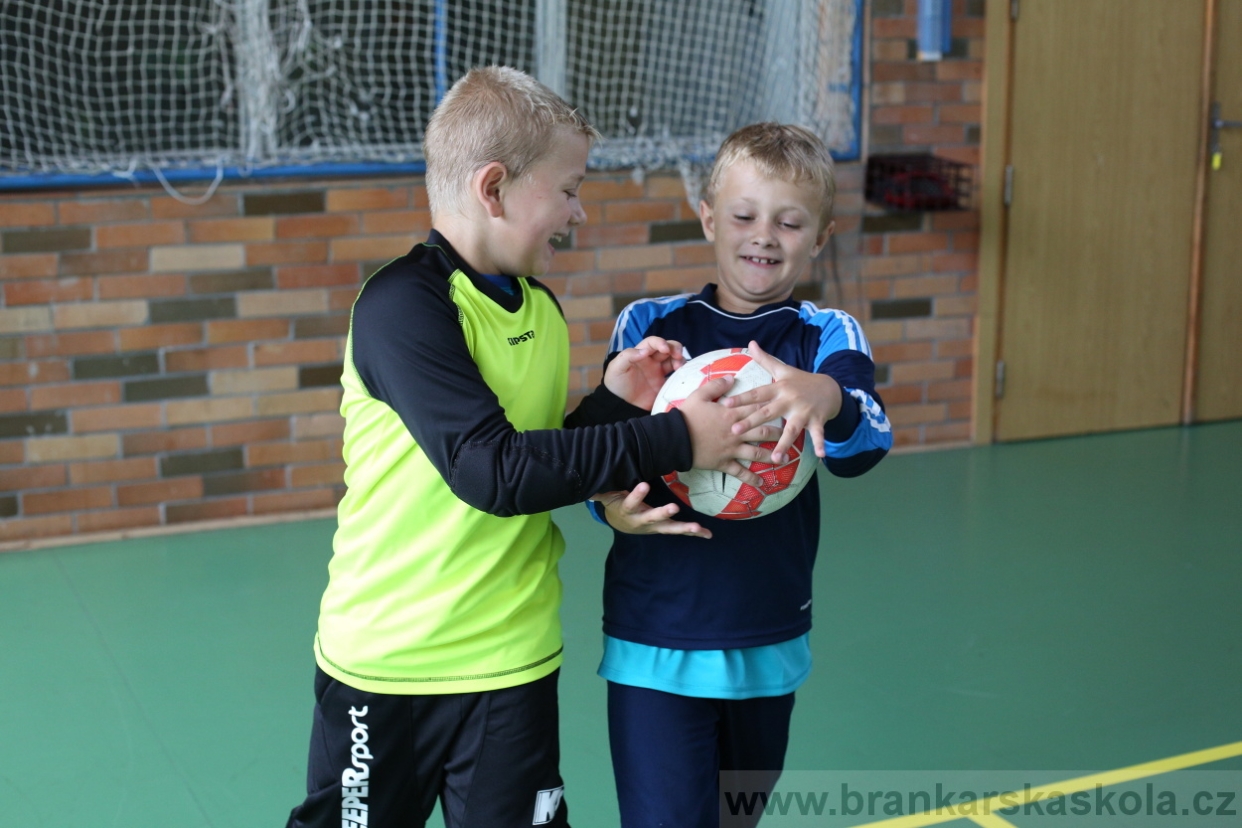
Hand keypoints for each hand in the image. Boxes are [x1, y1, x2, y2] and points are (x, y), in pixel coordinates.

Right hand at [594, 483, 712, 537]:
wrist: (623, 524)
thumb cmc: (616, 505)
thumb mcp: (608, 497)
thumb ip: (601, 492)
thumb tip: (588, 487)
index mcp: (627, 511)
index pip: (630, 503)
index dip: (636, 495)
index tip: (643, 484)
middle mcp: (642, 521)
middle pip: (652, 518)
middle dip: (662, 513)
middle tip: (673, 507)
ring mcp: (655, 527)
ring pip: (669, 528)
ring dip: (684, 528)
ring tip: (698, 528)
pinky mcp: (664, 528)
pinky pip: (680, 531)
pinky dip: (695, 532)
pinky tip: (708, 534)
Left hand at [603, 336, 685, 410]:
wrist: (620, 405)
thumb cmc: (616, 383)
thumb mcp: (617, 367)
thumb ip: (628, 356)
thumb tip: (646, 351)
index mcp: (641, 353)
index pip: (653, 342)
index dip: (661, 342)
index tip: (665, 349)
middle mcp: (652, 360)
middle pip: (668, 348)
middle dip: (675, 349)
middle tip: (678, 357)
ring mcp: (659, 372)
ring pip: (675, 360)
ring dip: (680, 360)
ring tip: (680, 368)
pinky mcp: (664, 384)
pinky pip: (676, 376)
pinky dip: (682, 373)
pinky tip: (683, 376)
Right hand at [677, 376, 778, 486]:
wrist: (674, 438)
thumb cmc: (686, 416)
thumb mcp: (699, 395)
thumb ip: (717, 385)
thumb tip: (732, 378)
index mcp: (730, 414)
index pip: (755, 409)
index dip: (770, 407)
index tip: (783, 406)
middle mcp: (735, 432)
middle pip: (762, 432)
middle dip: (778, 432)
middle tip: (791, 432)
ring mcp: (731, 449)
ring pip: (756, 452)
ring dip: (771, 455)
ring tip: (784, 459)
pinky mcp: (723, 462)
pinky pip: (740, 472)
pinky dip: (751, 478)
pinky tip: (761, 483)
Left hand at [722, 340, 842, 462]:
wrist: (830, 387)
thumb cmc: (801, 380)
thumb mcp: (783, 369)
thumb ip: (765, 359)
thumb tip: (750, 343)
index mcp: (779, 388)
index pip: (757, 394)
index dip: (740, 399)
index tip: (724, 405)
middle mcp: (790, 399)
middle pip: (768, 412)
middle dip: (751, 421)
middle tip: (734, 431)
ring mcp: (804, 411)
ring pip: (792, 429)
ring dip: (784, 443)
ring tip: (775, 458)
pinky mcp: (817, 420)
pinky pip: (818, 434)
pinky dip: (820, 444)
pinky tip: (821, 455)